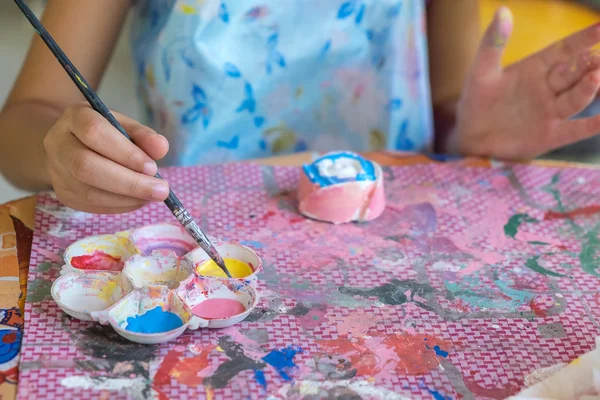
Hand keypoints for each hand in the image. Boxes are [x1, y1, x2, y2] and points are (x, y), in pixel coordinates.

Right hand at [44, 103, 169, 212]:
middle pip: (87, 167)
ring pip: (89, 192)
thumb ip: (144, 135)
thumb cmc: (106, 133)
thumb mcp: (125, 125)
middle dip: (129, 183)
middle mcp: (58, 143)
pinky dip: (121, 205)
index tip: (153, 167)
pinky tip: (139, 200)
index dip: (125, 153)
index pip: (94, 133)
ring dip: (128, 198)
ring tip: (152, 195)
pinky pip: (92, 206)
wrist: (74, 145)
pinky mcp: (63, 194)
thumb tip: (161, 148)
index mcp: (74, 117)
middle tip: (161, 190)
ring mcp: (57, 171)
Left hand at [450, 7, 599, 158]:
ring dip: (587, 89)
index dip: (583, 38)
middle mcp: (548, 89)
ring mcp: (551, 112)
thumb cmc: (475, 102)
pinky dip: (590, 126)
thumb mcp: (481, 72)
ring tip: (595, 77)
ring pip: (575, 98)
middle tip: (596, 59)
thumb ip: (493, 43)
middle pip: (574, 73)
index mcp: (535, 69)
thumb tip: (502, 10)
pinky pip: (574, 130)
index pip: (564, 50)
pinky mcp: (550, 135)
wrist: (469, 138)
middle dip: (588, 65)